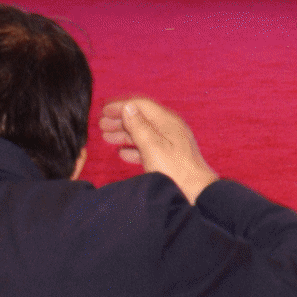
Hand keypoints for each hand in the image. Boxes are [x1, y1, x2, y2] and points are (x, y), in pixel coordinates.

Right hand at [99, 96, 219, 203]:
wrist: (195, 191)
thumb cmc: (175, 169)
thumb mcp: (152, 146)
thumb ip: (139, 126)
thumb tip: (128, 107)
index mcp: (167, 121)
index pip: (141, 105)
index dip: (121, 105)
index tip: (103, 110)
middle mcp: (169, 128)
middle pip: (142, 117)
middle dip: (120, 119)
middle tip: (101, 124)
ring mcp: (170, 142)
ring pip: (143, 132)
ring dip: (124, 133)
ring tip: (106, 136)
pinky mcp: (169, 156)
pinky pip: (148, 147)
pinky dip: (133, 148)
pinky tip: (122, 153)